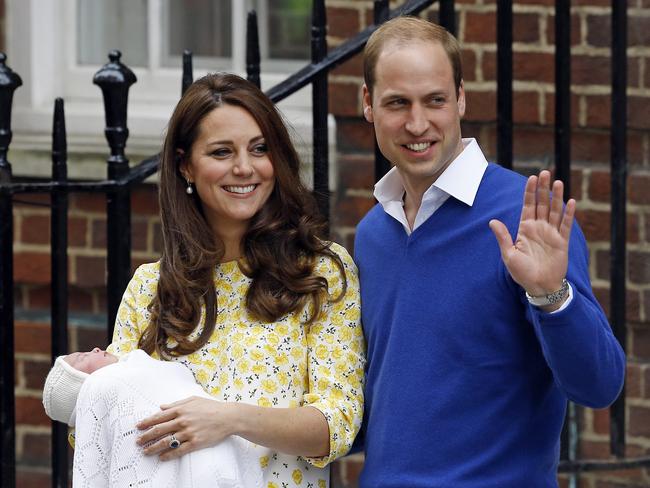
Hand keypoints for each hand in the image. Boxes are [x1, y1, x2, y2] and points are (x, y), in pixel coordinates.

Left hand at [136, 396, 237, 460]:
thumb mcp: (193, 400)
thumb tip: (162, 407)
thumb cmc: (211, 407)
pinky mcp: (195, 442)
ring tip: (145, 451)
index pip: (159, 417)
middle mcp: (182, 421)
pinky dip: (168, 455)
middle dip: (146, 436)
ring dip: (153, 447)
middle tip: (137, 441)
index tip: (138, 426)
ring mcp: (188, 432)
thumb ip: (176, 403)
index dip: (147, 422)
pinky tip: (161, 457)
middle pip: (159, 430)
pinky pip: (178, 450)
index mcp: (181, 409)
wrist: (228, 417)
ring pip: (166, 441)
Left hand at [489, 170, 574, 306]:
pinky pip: (566, 225)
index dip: (530, 192)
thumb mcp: (509, 255)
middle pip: (542, 204)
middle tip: (545, 172)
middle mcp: (539, 228)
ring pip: (554, 210)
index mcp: (525, 229)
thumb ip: (503, 237)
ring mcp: (551, 234)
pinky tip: (570, 202)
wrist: (539, 287)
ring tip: (557, 182)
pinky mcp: (562, 242)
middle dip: (543, 188)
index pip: (528, 206)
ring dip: (556, 197)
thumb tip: (492, 221)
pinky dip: (568, 214)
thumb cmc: (522, 273)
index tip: (532, 178)